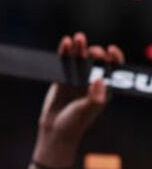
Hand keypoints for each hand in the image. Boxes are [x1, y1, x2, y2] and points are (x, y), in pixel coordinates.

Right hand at [34, 33, 122, 164]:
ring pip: (79, 59)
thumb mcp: (87, 110)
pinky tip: (64, 43)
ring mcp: (76, 79)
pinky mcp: (62, 79)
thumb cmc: (75, 123)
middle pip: (96, 61)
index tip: (111, 50)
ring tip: (77, 38)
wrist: (55, 130)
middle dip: (95, 52)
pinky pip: (64, 62)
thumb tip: (100, 80)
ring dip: (79, 48)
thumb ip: (95, 97)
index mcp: (104, 88)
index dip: (114, 58)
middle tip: (92, 50)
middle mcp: (91, 81)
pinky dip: (64, 52)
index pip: (113, 69)